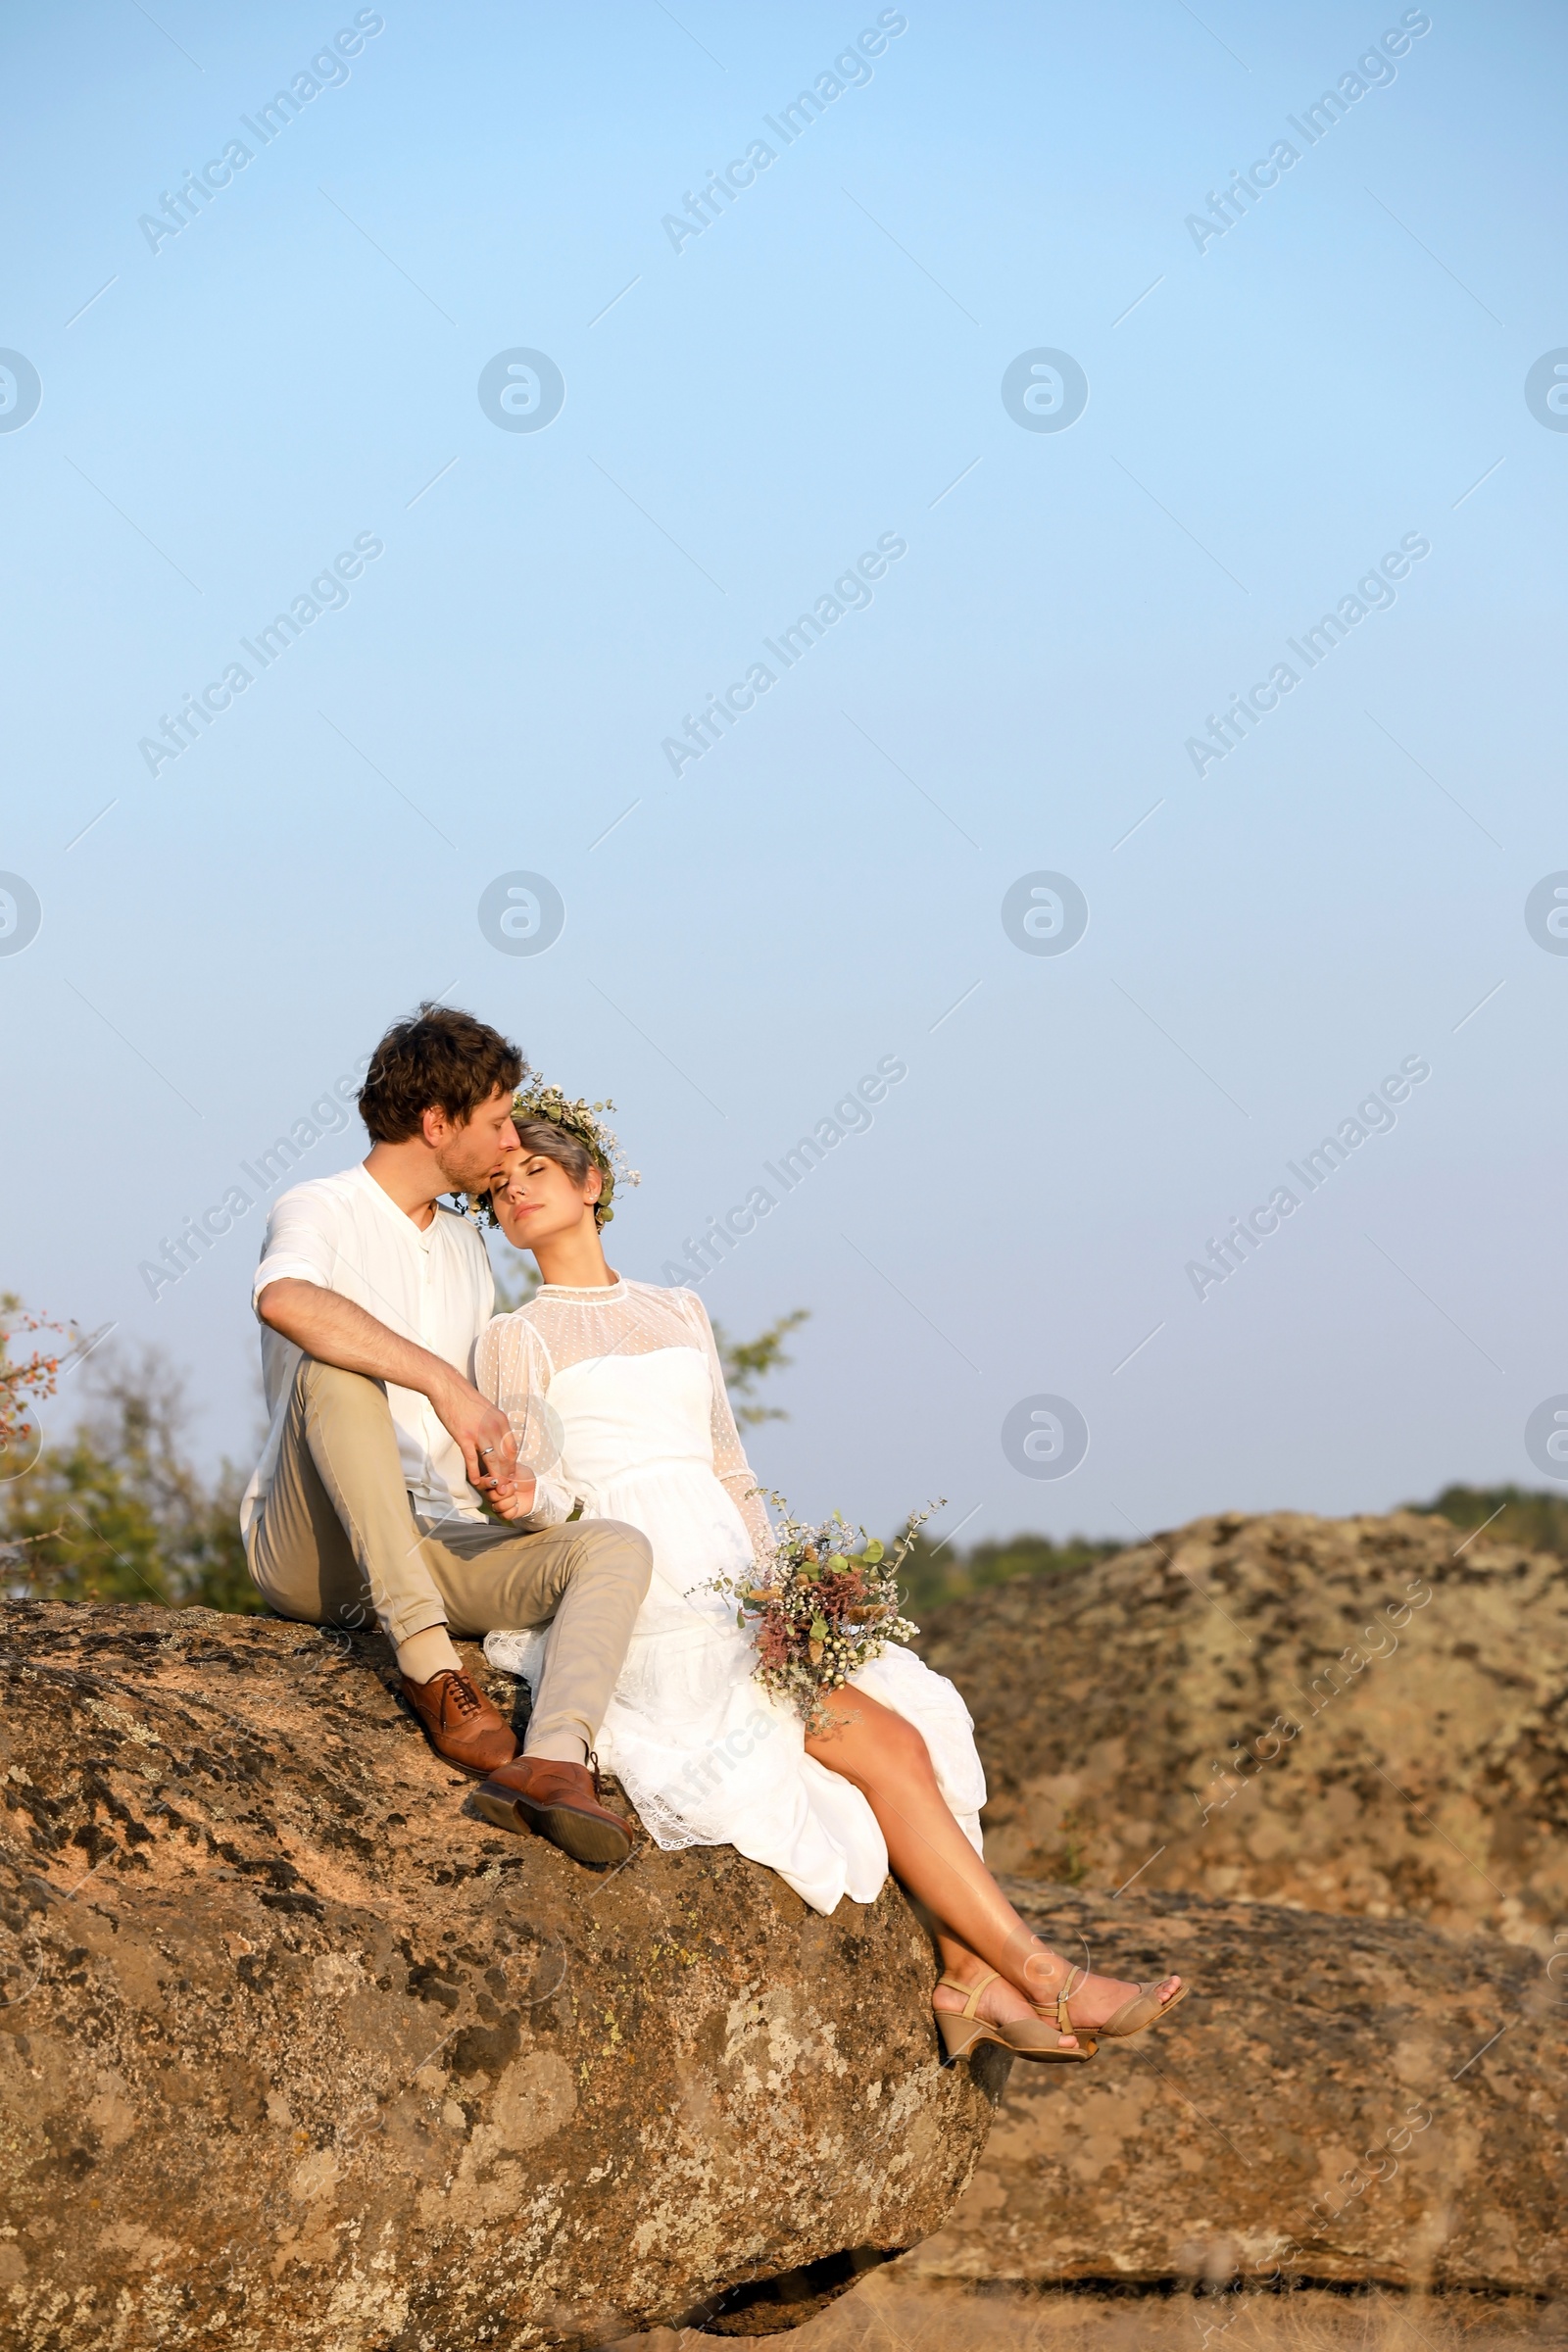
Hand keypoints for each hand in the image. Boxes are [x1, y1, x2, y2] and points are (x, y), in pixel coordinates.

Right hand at [430, 1375, 518, 1494]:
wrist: (447, 1387)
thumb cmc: (465, 1399)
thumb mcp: (487, 1410)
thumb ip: (493, 1425)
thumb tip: (495, 1439)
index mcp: (501, 1421)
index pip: (513, 1449)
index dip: (512, 1465)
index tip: (509, 1474)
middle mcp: (494, 1428)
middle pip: (506, 1458)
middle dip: (506, 1475)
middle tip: (503, 1487)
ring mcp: (480, 1433)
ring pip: (493, 1462)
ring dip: (494, 1478)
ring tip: (493, 1489)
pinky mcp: (464, 1437)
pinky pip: (473, 1460)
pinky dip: (475, 1473)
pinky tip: (475, 1481)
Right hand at [486, 1472, 539, 1521]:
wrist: (535, 1488)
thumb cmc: (524, 1476)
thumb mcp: (514, 1468)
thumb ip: (503, 1471)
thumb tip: (495, 1477)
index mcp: (490, 1481)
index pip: (480, 1484)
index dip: (487, 1483)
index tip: (496, 1481)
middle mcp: (491, 1494)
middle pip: (490, 1496)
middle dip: (506, 1491)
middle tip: (515, 1485)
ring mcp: (496, 1505)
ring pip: (498, 1507)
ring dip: (511, 1500)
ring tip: (516, 1495)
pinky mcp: (504, 1514)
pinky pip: (504, 1515)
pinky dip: (514, 1509)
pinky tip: (517, 1504)